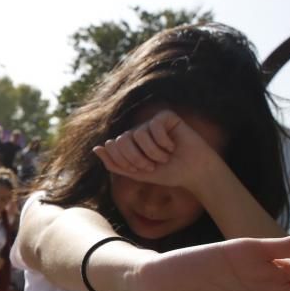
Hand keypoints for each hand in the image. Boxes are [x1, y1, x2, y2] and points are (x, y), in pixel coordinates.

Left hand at [92, 109, 221, 193]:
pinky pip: (155, 125)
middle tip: (151, 166)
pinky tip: (172, 146)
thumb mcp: (137, 173)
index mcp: (129, 144)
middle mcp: (138, 131)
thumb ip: (115, 164)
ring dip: (152, 152)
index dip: (124, 160)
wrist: (193, 172)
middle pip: (122, 139)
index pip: (112, 145)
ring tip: (164, 157)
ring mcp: (151, 123)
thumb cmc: (167, 173)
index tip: (139, 170)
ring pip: (138, 133)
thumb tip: (96, 148)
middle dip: (135, 157)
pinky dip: (162, 140)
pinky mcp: (166, 117)